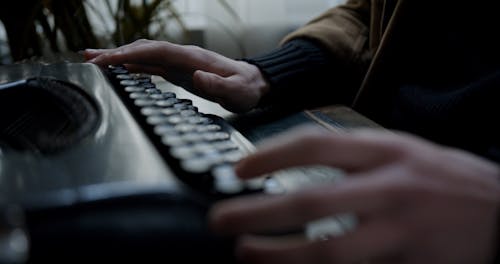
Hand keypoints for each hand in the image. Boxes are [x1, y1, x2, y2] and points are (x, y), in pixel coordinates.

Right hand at [83, 39, 268, 112]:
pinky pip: (151, 66)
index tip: (107, 60)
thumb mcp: (237, 92)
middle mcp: (182, 56)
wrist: (253, 84)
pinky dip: (132, 65)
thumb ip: (218, 85)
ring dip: (119, 57)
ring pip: (144, 55)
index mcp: (192, 58)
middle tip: (88, 60)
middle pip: (144, 49)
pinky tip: (119, 69)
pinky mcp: (179, 71)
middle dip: (116, 53)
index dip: (130, 53)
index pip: (155, 51)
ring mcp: (179, 63)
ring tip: (94, 60)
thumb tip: (196, 76)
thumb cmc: (246, 89)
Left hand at [209, 125, 499, 263]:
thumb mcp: (400, 152)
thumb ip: (352, 159)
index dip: (269, 157)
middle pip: (311, 200)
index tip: (237, 171)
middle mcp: (390, 188)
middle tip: (220, 220)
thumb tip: (292, 170)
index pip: (314, 145)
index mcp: (385, 151)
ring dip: (279, 257)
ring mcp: (401, 232)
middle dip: (257, 212)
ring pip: (329, 252)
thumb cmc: (440, 178)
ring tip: (245, 255)